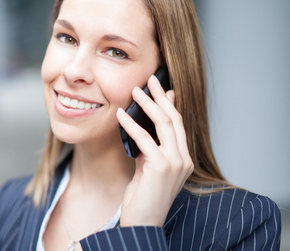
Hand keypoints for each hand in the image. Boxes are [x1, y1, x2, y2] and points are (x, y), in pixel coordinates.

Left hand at [116, 75, 193, 226]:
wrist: (142, 224)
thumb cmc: (143, 198)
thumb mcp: (147, 168)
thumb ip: (149, 149)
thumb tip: (142, 128)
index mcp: (183, 158)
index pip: (178, 124)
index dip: (169, 104)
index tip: (161, 88)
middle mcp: (183, 159)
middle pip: (174, 119)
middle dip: (160, 97)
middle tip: (149, 80)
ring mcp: (175, 163)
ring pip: (164, 124)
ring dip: (147, 104)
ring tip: (135, 90)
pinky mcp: (160, 167)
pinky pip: (144, 138)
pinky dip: (131, 124)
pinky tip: (121, 114)